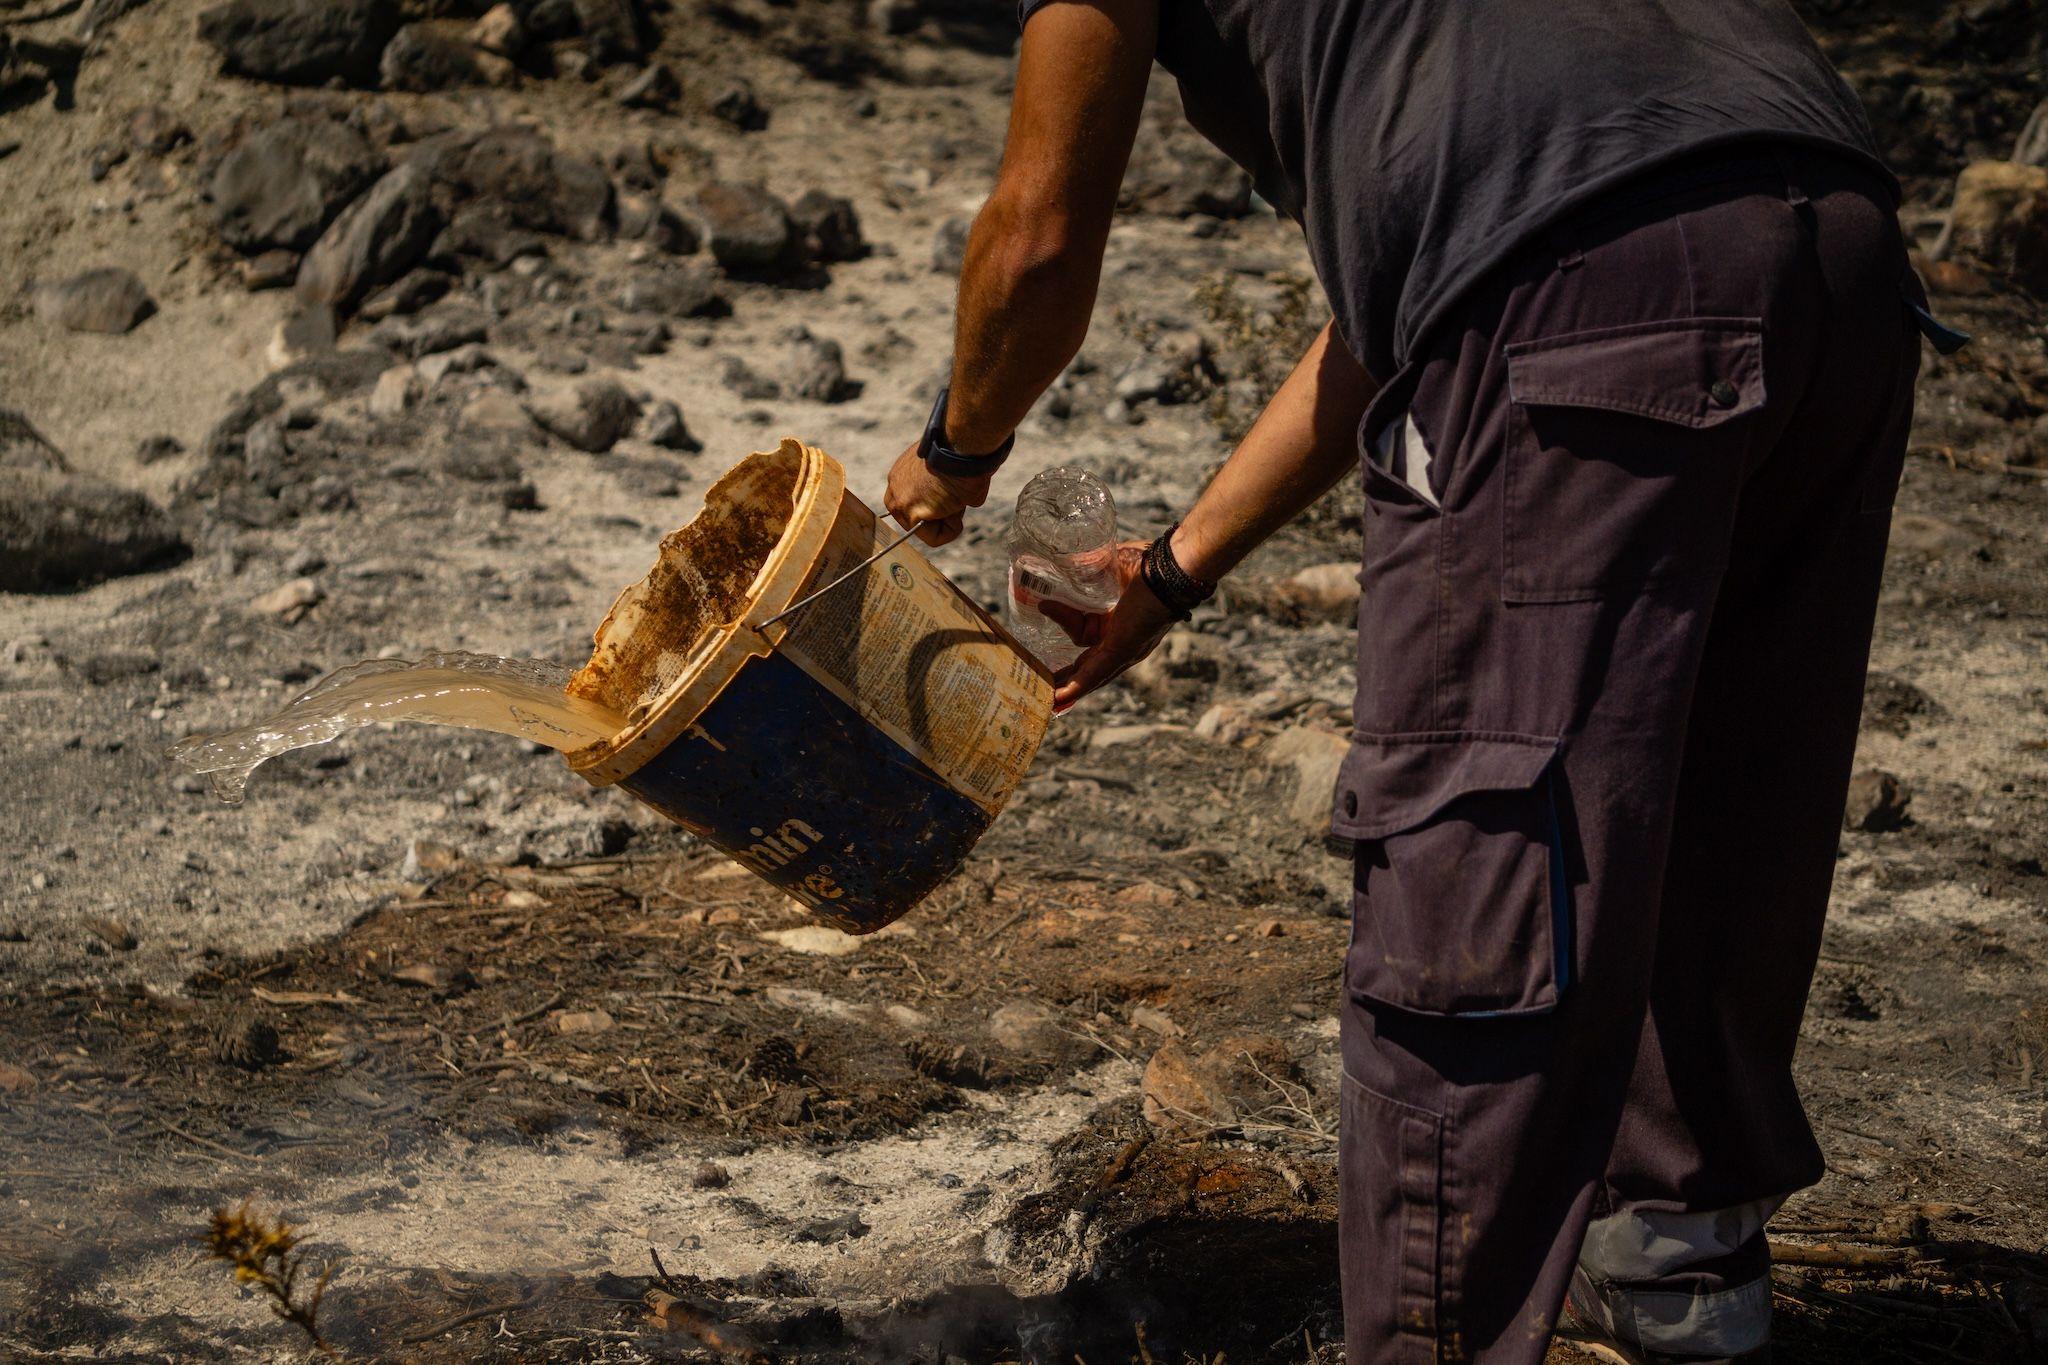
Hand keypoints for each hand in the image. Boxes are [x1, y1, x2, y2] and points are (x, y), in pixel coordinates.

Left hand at [885, 443, 992, 546]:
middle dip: (941, 513)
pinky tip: (956, 506)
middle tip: (955, 493)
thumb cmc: (962, 453)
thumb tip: (965, 500)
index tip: (951, 489)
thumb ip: (945, 485)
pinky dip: (952, 529)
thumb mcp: (948, 468)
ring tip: (955, 495)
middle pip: (919, 518)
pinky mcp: (911, 515)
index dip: (938, 502)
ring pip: (927, 529)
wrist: (961, 445)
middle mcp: (894, 488)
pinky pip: (935, 538)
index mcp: (901, 474)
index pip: (915, 501)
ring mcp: (900, 503)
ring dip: (948, 518)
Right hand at [1047, 540, 1176, 712]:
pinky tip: (1059, 697)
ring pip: (1089, 674)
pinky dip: (1077, 686)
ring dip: (1066, 687)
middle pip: (1087, 663)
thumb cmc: (1148, 562)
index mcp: (1121, 623)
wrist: (1171, 567)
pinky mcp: (1124, 650)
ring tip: (1046, 699)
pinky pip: (1095, 673)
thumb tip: (1061, 562)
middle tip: (1043, 684)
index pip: (1084, 633)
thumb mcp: (1108, 570)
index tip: (1043, 604)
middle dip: (1065, 676)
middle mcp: (1124, 641)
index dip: (1062, 619)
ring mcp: (1124, 649)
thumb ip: (1087, 571)